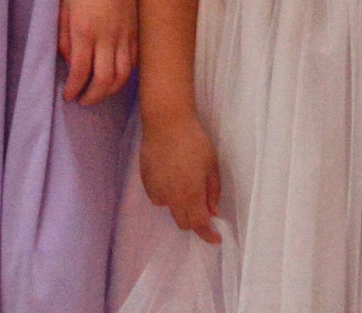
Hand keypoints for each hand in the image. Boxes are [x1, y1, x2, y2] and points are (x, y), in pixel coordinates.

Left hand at [59, 0, 136, 104]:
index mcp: (84, 31)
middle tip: (82, 100)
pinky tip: (114, 76)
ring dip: (110, 91)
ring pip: (122, 76)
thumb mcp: (63, 9)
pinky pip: (132, 62)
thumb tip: (70, 62)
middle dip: (92, 97)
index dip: (74, 89)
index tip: (68, 95)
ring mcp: (124, 35)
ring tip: (99, 93)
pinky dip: (124, 75)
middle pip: (104, 81)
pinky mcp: (135, 31)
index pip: (80, 72)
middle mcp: (106, 37)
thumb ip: (64, 39)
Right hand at [140, 107, 221, 243]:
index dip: (208, 235)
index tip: (216, 239)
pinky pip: (158, 196)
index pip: (199, 225)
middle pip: (183, 222)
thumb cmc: (195, 141)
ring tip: (186, 184)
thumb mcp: (212, 165)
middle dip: (195, 221)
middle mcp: (171, 198)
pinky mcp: (145, 181)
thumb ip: (213, 192)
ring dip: (180, 206)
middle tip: (204, 208)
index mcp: (190, 195)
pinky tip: (171, 176)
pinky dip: (166, 194)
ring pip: (169, 209)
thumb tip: (212, 212)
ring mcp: (156, 190)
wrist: (166, 122)